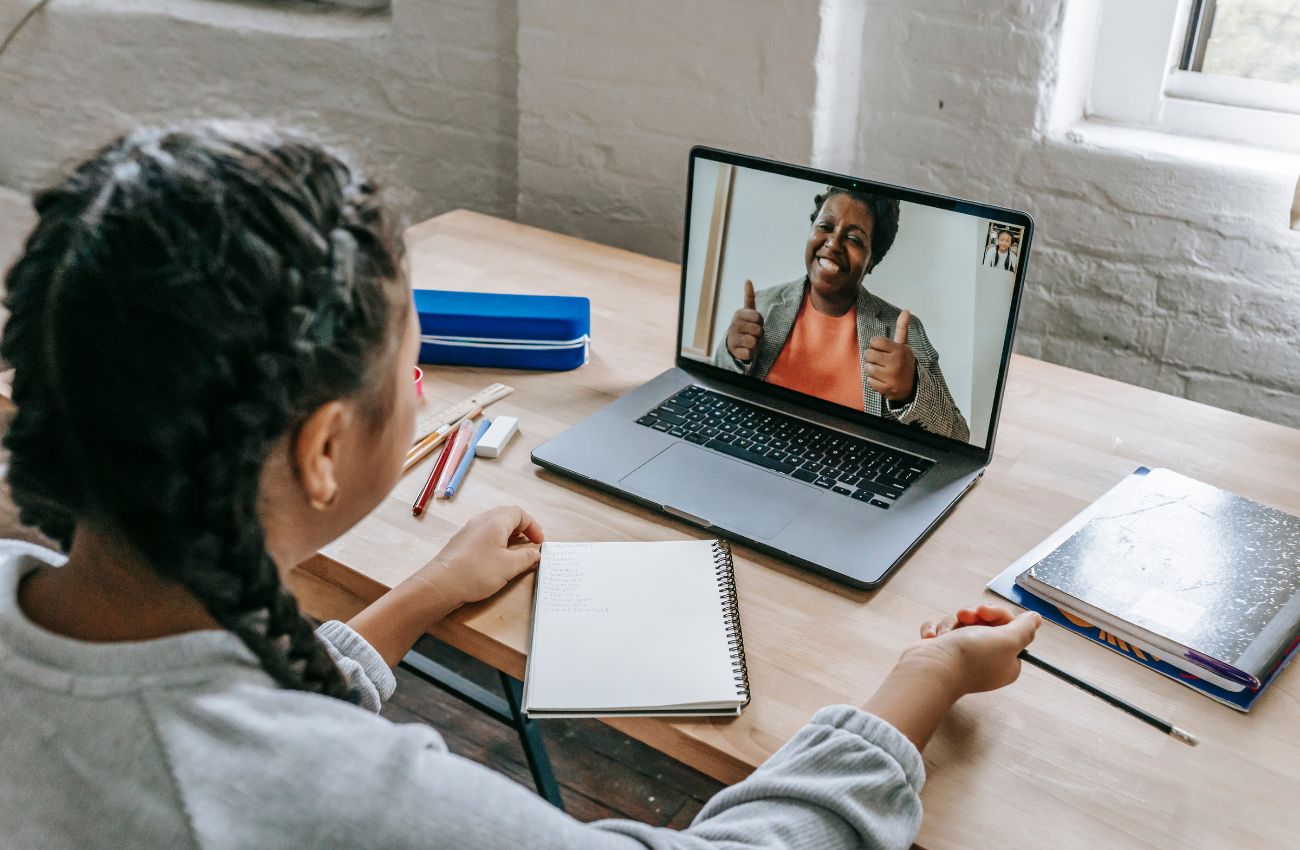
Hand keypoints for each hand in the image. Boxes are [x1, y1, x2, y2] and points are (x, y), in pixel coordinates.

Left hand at [413, 506, 544, 607]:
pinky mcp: (461, 542)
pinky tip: (496, 557)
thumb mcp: (509, 566)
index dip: (533, 526)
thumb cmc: (476, 572)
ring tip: (515, 550)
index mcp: (496, 521)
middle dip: (521, 527)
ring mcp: (469, 530)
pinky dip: (495, 541)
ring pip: (494, 524)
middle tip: (529, 542)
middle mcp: (481, 521)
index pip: (519, 513)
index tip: (539, 542)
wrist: (442, 584)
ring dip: (508, 534)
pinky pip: (483, 534)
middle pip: (506, 515)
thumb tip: (536, 553)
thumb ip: (526, 557)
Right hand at [725, 280, 763, 362]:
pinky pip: (750, 353)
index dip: (760, 321)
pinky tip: (745, 350)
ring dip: (756, 344)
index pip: (758, 317)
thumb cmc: (746, 326)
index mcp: (738, 314)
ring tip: (749, 341)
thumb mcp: (748, 312)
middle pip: (758, 330)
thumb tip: (747, 280)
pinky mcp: (734, 351)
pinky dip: (751, 353)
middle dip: (759, 333)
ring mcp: (733, 338)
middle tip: (753, 333)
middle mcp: (733, 325)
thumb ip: (749, 297)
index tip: (755, 322)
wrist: (734, 344)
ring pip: (754, 342)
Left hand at [866, 310, 917, 401]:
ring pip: (867, 368)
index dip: (875, 344)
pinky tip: (882, 380)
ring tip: (881, 370)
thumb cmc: (904, 362)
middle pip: (868, 354)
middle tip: (879, 360)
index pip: (875, 341)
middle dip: (871, 357)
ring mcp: (891, 376)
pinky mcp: (887, 389)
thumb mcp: (904, 345)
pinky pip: (870, 381)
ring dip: (871, 369)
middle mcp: (895, 362)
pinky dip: (874, 381)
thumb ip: (902, 328)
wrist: (914, 386)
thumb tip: (906, 310)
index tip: (881, 349)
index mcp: (899, 350)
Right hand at [901, 604, 1040, 697]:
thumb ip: (1025, 628)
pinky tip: (933, 638)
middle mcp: (986, 659)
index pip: (1009, 627)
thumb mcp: (1008, 640)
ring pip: (961, 624)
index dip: (996, 615)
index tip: (984, 612)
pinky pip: (941, 630)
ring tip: (946, 634)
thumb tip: (1036, 619)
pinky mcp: (942, 651)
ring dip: (951, 623)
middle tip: (964, 617)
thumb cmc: (970, 658)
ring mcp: (963, 655)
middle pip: (984, 622)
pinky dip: (935, 630)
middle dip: (972, 615)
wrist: (931, 669)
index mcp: (1006, 660)